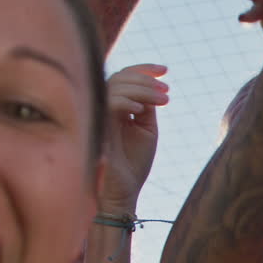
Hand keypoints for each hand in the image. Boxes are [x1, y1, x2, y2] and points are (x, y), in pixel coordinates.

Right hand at [100, 63, 165, 212]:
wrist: (122, 193)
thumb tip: (152, 87)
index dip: (143, 69)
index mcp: (114, 107)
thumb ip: (147, 108)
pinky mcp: (96, 127)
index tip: (165, 70)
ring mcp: (98, 116)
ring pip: (114, 86)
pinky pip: (107, 104)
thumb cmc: (133, 164)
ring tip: (163, 99)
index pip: (122, 77)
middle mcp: (103, 108)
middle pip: (118, 77)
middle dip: (145, 78)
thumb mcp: (146, 131)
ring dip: (142, 88)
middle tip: (166, 89)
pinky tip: (140, 111)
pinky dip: (125, 101)